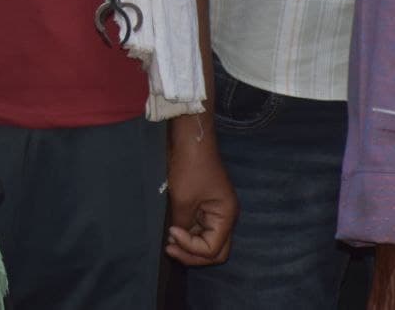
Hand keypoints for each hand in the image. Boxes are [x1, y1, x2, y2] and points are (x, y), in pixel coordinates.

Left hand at [165, 118, 237, 265]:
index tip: (171, 233)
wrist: (190, 141)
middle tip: (170, 249)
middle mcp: (225, 217)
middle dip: (193, 254)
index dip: (191, 248)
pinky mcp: (205, 205)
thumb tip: (176, 239)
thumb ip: (182, 224)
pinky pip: (199, 227)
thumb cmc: (190, 167)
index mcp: (226, 217)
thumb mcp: (183, 200)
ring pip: (206, 240)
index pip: (213, 249)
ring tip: (168, 241)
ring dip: (188, 244)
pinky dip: (187, 232)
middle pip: (215, 250)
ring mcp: (215, 211)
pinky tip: (171, 230)